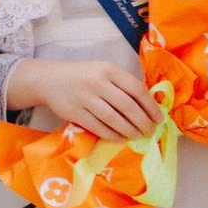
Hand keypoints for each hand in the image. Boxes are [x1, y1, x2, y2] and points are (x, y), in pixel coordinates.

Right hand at [8, 58, 163, 142]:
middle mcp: (97, 82)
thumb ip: (123, 84)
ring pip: (114, 119)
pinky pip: (99, 127)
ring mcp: (85, 98)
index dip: (151, 106)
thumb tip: (149, 105)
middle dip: (143, 122)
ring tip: (137, 136)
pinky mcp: (75, 113)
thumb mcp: (103, 71)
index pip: (136, 89)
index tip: (159, 118)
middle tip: (150, 131)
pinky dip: (113, 135)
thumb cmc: (83, 76)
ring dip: (129, 130)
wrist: (49, 80)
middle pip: (127, 106)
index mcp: (108, 70)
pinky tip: (120, 138)